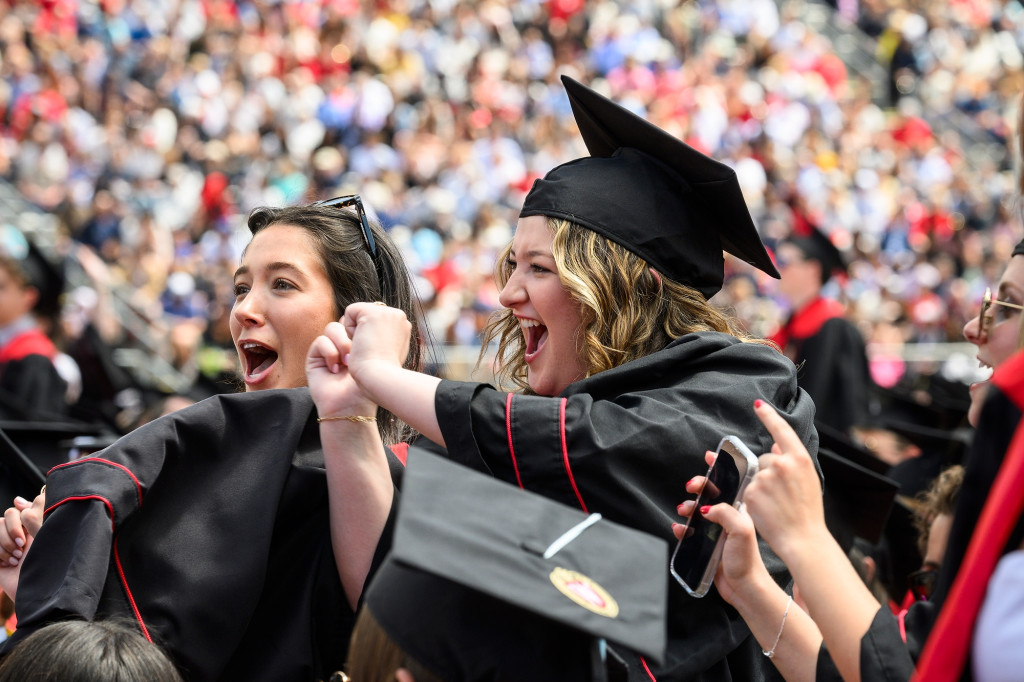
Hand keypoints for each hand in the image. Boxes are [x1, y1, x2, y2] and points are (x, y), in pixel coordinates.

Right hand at [0, 494, 42, 601]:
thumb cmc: (50, 562)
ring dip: (6, 543)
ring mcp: (8, 542)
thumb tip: (17, 500)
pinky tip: (9, 563)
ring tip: (17, 558)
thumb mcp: (47, 534)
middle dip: (14, 530)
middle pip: (9, 514)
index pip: (24, 505)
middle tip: (22, 546)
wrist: (40, 589)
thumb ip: (37, 513)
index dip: (25, 516)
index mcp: (38, 523)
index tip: (31, 531)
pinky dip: (0, 552)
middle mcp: (22, 530)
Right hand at [307, 322, 376, 422]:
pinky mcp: (314, 358)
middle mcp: (344, 344)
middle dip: (353, 333)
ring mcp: (329, 350)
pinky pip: (320, 341)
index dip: (362, 325)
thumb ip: (376, 331)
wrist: (354, 404)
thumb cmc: (369, 382)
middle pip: (344, 321)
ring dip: (342, 343)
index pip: (357, 319)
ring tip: (349, 361)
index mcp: (361, 341)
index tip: (372, 339)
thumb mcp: (378, 353)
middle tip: (360, 348)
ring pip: (332, 328)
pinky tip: (337, 370)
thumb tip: (372, 313)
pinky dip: (330, 353)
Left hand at [340, 302, 411, 379]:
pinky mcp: (374, 312)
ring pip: (359, 313)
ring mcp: (388, 313)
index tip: (376, 352)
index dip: (370, 335)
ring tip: (367, 347)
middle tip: (371, 351)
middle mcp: (399, 316)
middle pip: (367, 314)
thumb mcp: (389, 353)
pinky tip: (361, 342)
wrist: (381, 378)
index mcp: (404, 326)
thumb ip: (385, 338)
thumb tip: (374, 334)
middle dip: (363, 332)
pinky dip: (349, 328)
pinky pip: (350, 311)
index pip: (377, 320)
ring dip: (357, 332)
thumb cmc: (383, 374)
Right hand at [674, 449, 770, 605]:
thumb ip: (725, 513)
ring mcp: (718, 530)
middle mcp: (729, 517)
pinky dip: (682, 528)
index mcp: (740, 510)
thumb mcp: (741, 531)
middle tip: (692, 487)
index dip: (720, 467)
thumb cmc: (749, 561)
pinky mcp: (708, 544)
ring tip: (684, 510)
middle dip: (699, 486)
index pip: (731, 482)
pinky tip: (679, 529)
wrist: (744, 589)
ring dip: (688, 507)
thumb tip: (706, 508)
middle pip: (710, 493)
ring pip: (698, 510)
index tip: (709, 456)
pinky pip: (690, 531)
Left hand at [743, 401, 827, 560]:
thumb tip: (775, 444)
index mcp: (800, 459)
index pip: (781, 430)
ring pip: (755, 474)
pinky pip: (747, 488)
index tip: (758, 404)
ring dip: (760, 485)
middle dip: (768, 472)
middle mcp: (782, 463)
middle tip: (782, 494)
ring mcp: (765, 476)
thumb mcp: (807, 480)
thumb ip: (791, 460)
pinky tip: (766, 509)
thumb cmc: (808, 512)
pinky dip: (753, 497)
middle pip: (765, 458)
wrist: (802, 538)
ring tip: (776, 504)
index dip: (769, 415)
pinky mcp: (751, 491)